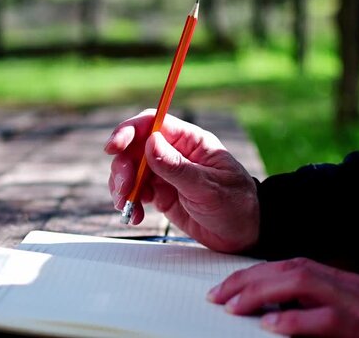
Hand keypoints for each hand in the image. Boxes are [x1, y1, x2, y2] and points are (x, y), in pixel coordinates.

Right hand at [104, 110, 259, 252]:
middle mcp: (175, 153)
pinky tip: (135, 216)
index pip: (154, 123)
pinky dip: (129, 202)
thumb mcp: (208, 188)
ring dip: (122, 186)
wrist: (245, 235)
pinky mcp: (161, 194)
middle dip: (123, 166)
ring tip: (127, 206)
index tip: (114, 147)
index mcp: (191, 142)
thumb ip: (177, 167)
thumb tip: (150, 142)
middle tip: (124, 188)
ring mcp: (166, 174)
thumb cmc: (236, 206)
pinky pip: (136, 191)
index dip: (129, 130)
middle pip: (135, 147)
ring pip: (131, 170)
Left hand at [207, 257, 358, 337]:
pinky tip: (270, 325)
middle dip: (242, 282)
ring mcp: (341, 299)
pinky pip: (320, 318)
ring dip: (259, 294)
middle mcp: (326, 279)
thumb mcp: (332, 295)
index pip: (272, 267)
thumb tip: (264, 306)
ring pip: (294, 284)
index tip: (218, 289)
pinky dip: (293, 320)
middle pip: (277, 270)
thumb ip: (300, 296)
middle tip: (215, 297)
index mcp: (319, 273)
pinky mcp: (353, 321)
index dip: (243, 276)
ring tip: (233, 307)